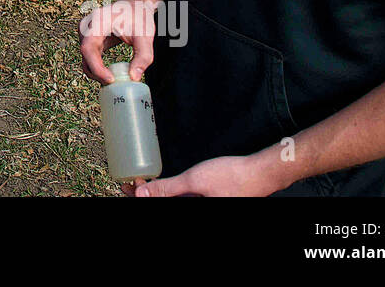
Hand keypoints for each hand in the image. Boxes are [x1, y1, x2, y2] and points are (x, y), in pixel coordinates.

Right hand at [78, 0, 156, 84]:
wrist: (135, 5)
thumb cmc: (140, 17)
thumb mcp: (145, 36)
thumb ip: (143, 57)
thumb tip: (133, 77)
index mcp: (98, 21)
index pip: (88, 48)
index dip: (96, 67)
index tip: (111, 79)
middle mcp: (87, 26)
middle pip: (84, 55)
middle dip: (97, 73)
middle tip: (115, 82)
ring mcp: (86, 33)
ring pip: (85, 59)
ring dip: (97, 72)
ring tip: (115, 79)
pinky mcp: (90, 39)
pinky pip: (89, 57)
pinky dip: (98, 68)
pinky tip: (110, 74)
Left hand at [129, 154, 279, 196]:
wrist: (260, 174)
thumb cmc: (232, 177)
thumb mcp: (194, 181)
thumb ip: (168, 189)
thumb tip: (141, 193)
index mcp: (193, 211)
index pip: (158, 207)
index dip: (138, 198)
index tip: (124, 187)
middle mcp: (196, 210)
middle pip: (163, 204)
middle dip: (144, 196)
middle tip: (127, 183)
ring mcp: (201, 205)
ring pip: (171, 202)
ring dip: (155, 194)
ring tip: (139, 182)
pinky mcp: (205, 200)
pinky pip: (181, 199)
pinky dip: (169, 193)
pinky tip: (160, 184)